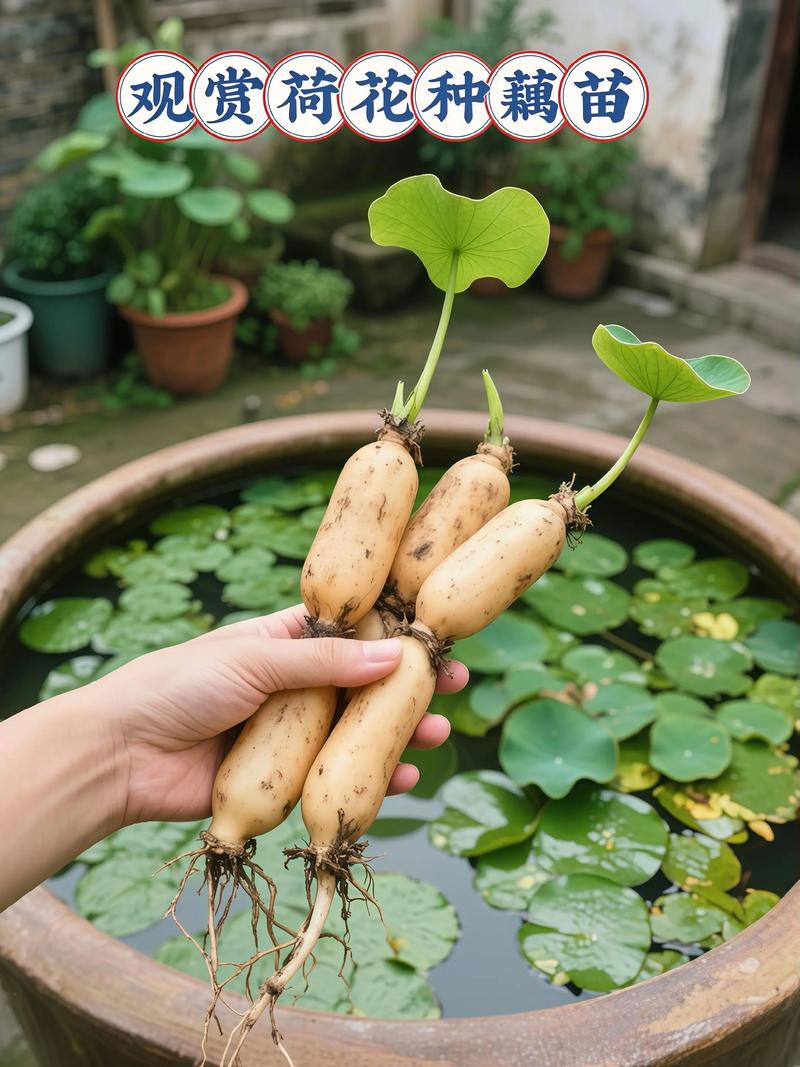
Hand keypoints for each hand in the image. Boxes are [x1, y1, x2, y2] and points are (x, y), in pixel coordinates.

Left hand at [99, 605, 464, 826]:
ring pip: (355, 734)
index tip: (435, 633)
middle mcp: (292, 686)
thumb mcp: (254, 658)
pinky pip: (333, 778)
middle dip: (407, 686)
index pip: (350, 631)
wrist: (121, 754)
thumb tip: (395, 652)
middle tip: (453, 684)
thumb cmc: (179, 685)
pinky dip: (367, 780)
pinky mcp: (282, 780)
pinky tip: (403, 778)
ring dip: (396, 734)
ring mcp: (289, 735)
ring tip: (435, 733)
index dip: (393, 633)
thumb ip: (323, 661)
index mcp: (282, 641)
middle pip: (362, 685)